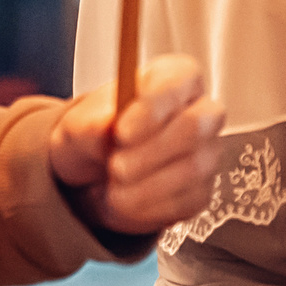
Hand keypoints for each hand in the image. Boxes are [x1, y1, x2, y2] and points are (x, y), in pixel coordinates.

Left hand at [50, 55, 228, 237]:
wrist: (94, 172)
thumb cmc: (96, 134)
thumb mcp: (79, 124)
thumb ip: (90, 123)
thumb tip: (105, 125)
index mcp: (174, 78)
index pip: (181, 79)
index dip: (153, 107)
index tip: (122, 131)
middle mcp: (199, 111)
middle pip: (196, 126)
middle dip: (150, 152)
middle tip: (116, 166)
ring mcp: (206, 152)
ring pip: (192, 168)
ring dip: (145, 185)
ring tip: (113, 185)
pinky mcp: (201, 190)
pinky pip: (185, 201)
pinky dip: (148, 207)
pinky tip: (126, 200)